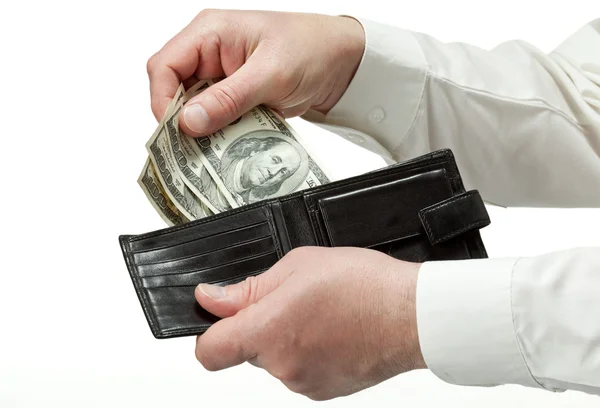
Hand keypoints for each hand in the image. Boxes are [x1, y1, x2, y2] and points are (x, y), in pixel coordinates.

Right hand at [146, 9, 364, 135]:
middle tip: (193, 148)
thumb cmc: (313, 49)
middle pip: (173, 89)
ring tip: (212, 150)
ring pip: (193, 107)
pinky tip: (229, 145)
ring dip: (202, 129)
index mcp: (210, 32)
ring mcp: (222, 74)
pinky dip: (219, 131)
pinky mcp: (235, 94)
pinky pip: (215, 116)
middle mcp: (210, 51)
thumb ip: (228, 98)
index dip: (162, 100)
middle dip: (181, 119)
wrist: (344, 62)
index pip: (164, 66)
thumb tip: (188, 121)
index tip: (176, 131)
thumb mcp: (271, 74)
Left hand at [194, 246, 426, 400]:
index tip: (218, 314)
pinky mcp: (326, 390)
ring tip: (321, 311)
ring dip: (288, 336)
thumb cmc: (364, 286)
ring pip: (277, 358)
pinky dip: (309, 351)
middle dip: (261, 323)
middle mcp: (282, 366)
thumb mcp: (297, 266)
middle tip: (293, 298)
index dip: (209, 331)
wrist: (411, 314)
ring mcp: (305, 382)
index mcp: (267, 331)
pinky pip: (301, 368)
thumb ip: (248, 288)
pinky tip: (333, 329)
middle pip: (247, 349)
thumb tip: (212, 299)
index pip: (209, 352)